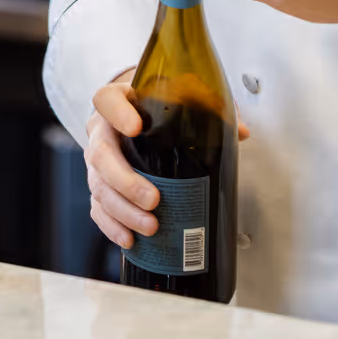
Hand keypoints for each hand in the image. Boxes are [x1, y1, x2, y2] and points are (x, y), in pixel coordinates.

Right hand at [85, 70, 248, 248]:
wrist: (134, 118)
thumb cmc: (159, 110)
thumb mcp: (182, 99)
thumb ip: (210, 108)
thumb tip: (240, 132)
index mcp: (119, 102)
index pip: (107, 100)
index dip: (118, 114)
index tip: (137, 127)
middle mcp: (102, 131)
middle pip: (100, 154)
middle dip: (125, 181)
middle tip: (153, 199)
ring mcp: (98, 162)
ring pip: (99, 186)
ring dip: (123, 210)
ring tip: (151, 226)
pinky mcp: (99, 186)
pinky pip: (97, 208)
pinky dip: (112, 225)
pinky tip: (130, 239)